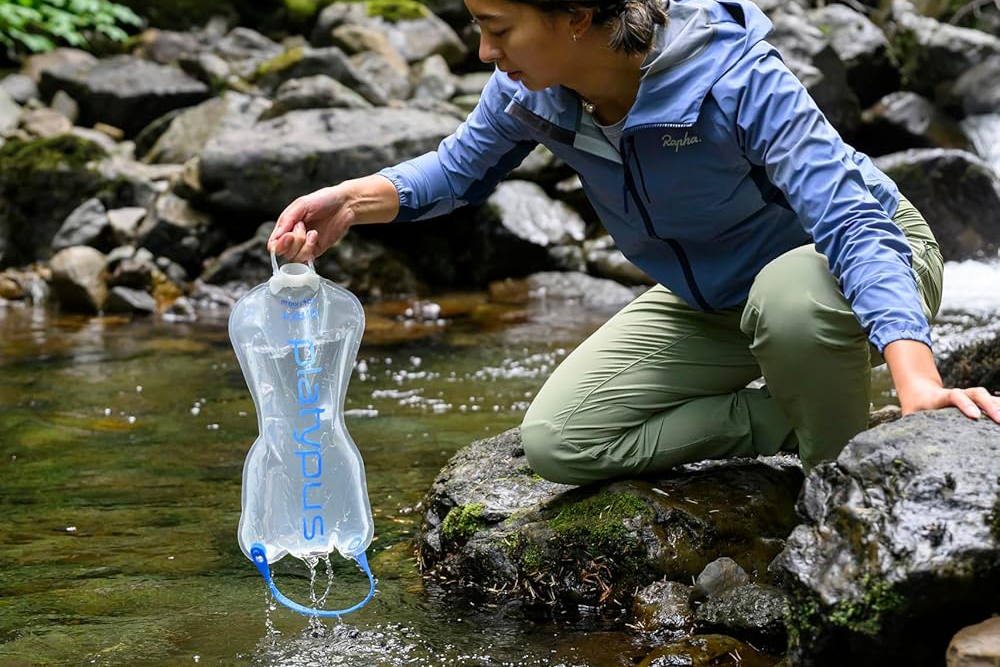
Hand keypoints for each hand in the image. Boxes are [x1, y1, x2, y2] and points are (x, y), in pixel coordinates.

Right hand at [268, 185, 354, 261]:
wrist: (344, 204)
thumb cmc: (322, 200)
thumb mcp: (302, 205)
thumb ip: (287, 220)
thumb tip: (276, 236)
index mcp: (286, 226)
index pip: (273, 244)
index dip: (279, 244)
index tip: (289, 235)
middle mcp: (293, 238)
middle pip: (283, 252)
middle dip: (294, 242)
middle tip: (303, 227)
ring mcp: (304, 245)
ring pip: (294, 258)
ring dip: (303, 246)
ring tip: (313, 231)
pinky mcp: (316, 250)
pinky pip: (306, 260)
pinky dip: (309, 251)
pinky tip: (315, 237)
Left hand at [884, 339, 999, 422]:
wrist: (919, 390)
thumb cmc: (914, 408)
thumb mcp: (910, 415)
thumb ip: (909, 427)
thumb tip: (902, 446)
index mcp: (939, 397)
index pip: (954, 396)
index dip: (965, 404)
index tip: (975, 416)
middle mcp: (957, 394)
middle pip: (976, 393)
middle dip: (990, 405)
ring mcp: (967, 396)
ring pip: (986, 397)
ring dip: (998, 407)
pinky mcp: (975, 401)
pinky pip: (991, 402)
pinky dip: (998, 407)